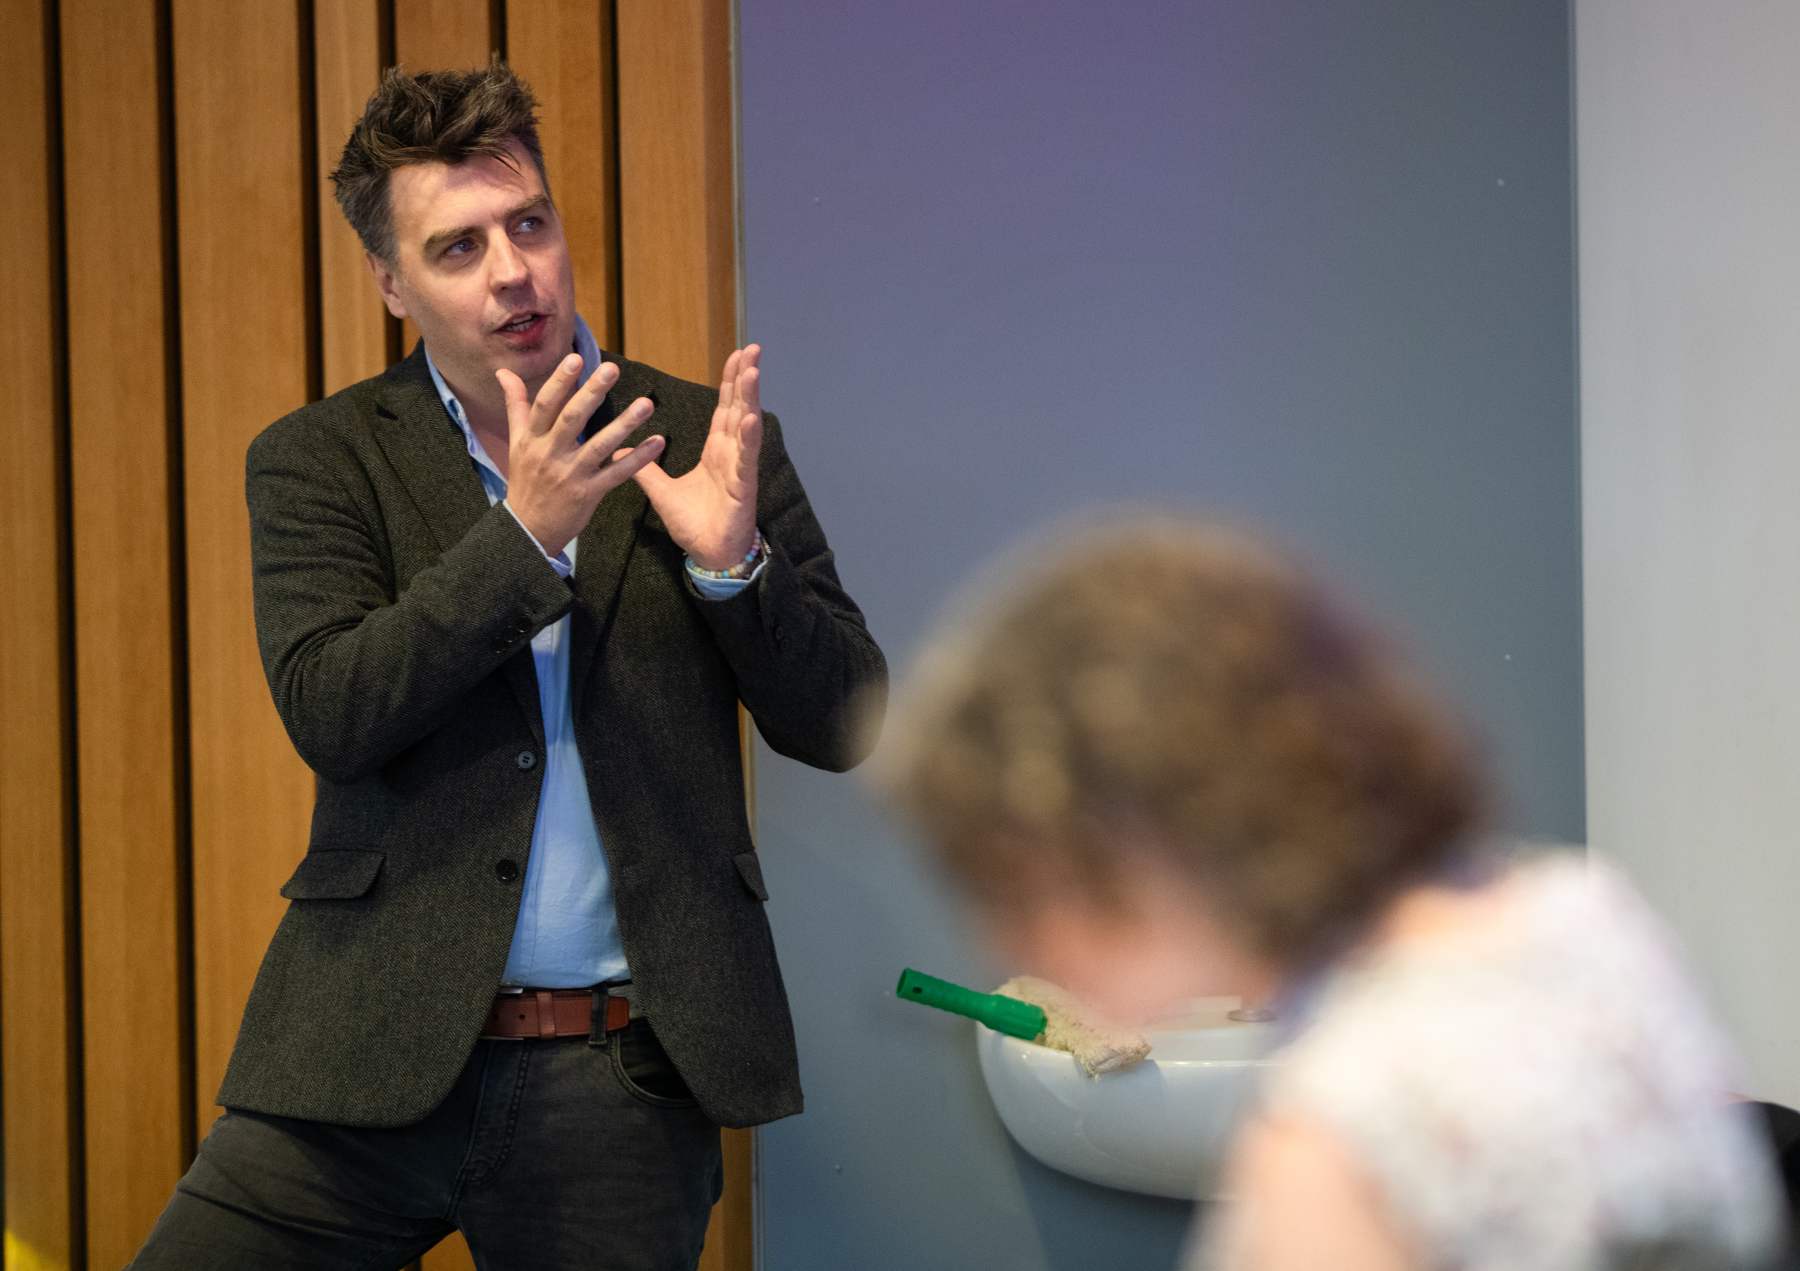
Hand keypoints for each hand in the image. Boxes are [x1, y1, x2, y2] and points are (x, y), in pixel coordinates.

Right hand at [496, 354, 664, 556]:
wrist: (527, 529)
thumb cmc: (525, 480)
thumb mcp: (516, 442)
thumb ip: (516, 405)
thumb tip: (504, 372)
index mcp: (532, 439)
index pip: (544, 405)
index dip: (559, 382)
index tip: (574, 358)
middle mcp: (550, 454)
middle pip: (571, 419)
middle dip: (591, 393)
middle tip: (612, 369)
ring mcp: (570, 475)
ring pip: (600, 445)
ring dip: (624, 424)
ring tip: (646, 404)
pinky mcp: (588, 493)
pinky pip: (617, 473)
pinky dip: (637, 459)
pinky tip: (657, 443)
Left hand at [632, 344, 763, 569]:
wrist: (709, 554)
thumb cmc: (694, 525)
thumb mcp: (662, 492)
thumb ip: (644, 470)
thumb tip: (620, 451)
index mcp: (718, 451)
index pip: (724, 408)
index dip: (730, 382)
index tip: (735, 356)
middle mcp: (732, 453)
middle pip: (740, 407)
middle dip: (745, 378)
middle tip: (751, 348)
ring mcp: (740, 468)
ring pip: (747, 426)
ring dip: (750, 398)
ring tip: (752, 371)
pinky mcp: (743, 486)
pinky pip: (746, 458)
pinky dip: (749, 437)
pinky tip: (751, 416)